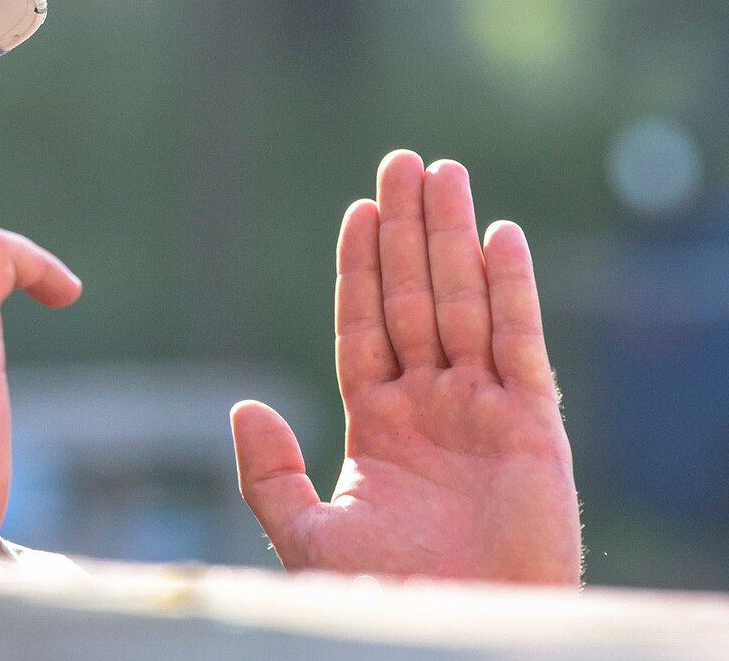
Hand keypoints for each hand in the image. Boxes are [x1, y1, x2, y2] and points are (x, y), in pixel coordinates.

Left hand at [232, 150, 580, 583]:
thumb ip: (269, 474)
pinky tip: (500, 236)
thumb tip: (242, 406)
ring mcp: (482, 412)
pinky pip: (520, 345)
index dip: (361, 268)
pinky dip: (511, 290)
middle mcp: (431, 407)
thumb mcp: (308, 537)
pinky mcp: (532, 427)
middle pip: (414, 298)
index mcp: (378, 425)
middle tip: (400, 161)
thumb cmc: (386, 600)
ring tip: (442, 173)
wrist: (455, 633)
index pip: (366, 325)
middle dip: (406, 230)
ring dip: (452, 238)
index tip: (358, 209)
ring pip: (463, 304)